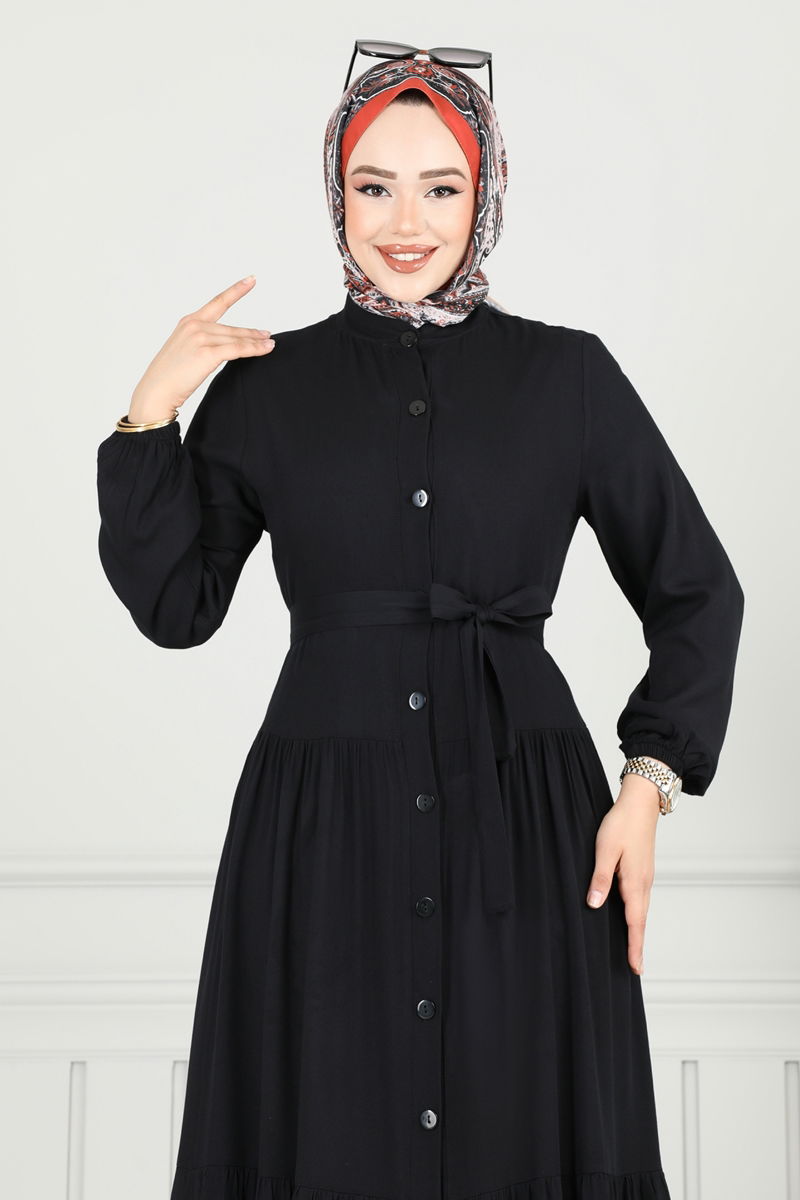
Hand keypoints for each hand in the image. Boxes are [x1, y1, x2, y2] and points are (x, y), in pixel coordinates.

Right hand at [126, 275, 274, 422]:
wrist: (156, 391)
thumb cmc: (169, 377)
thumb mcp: (184, 350)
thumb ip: (201, 342)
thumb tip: (223, 346)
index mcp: (188, 321)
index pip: (218, 302)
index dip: (237, 290)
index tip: (251, 280)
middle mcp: (195, 325)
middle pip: (232, 328)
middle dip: (252, 333)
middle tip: (267, 335)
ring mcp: (201, 337)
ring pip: (237, 338)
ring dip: (256, 342)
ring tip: (270, 344)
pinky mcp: (207, 352)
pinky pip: (238, 349)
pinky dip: (254, 349)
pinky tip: (266, 349)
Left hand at [585, 770, 663, 975]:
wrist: (640, 803)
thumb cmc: (621, 824)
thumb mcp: (605, 850)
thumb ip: (600, 878)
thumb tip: (595, 905)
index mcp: (635, 882)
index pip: (635, 923)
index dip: (634, 946)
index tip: (636, 968)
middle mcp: (643, 883)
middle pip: (640, 921)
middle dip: (637, 945)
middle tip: (635, 968)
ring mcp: (644, 877)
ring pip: (641, 910)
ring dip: (638, 931)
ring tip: (633, 949)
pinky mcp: (641, 870)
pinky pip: (640, 899)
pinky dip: (637, 915)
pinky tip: (631, 917)